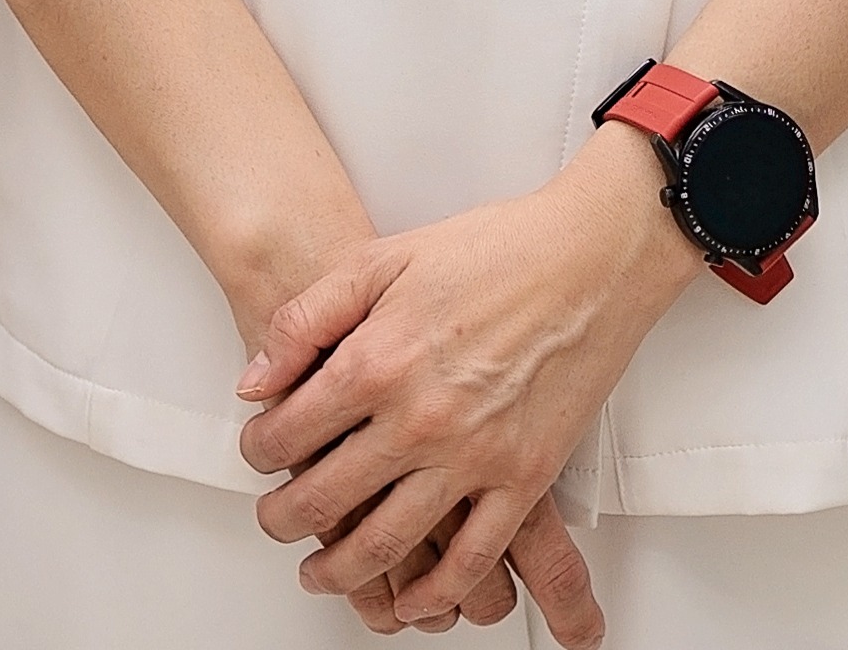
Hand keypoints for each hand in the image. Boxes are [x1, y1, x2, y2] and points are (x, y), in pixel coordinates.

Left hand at [229, 148, 680, 641]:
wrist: (591, 257)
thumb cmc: (497, 250)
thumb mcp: (381, 260)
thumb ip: (306, 321)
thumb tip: (255, 382)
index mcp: (377, 361)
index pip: (286, 436)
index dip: (257, 453)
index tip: (259, 453)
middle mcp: (420, 419)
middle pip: (323, 500)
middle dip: (283, 520)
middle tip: (276, 519)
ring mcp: (474, 455)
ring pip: (386, 543)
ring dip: (340, 570)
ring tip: (321, 572)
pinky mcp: (525, 477)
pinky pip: (474, 557)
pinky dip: (436, 591)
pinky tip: (413, 598)